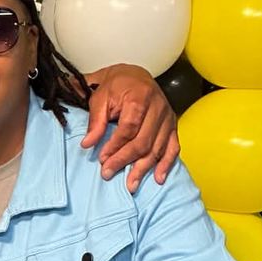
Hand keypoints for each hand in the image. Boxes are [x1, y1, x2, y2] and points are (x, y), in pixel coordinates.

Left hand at [82, 64, 178, 189]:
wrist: (135, 75)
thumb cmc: (115, 85)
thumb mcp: (100, 96)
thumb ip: (95, 121)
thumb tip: (87, 144)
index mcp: (140, 96)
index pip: (129, 127)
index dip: (115, 145)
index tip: (102, 159)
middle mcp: (158, 106)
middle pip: (143, 141)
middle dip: (125, 160)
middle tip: (109, 174)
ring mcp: (168, 117)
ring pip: (157, 147)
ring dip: (143, 168)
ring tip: (130, 185)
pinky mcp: (173, 125)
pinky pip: (173, 147)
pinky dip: (166, 164)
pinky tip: (158, 178)